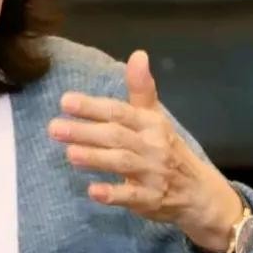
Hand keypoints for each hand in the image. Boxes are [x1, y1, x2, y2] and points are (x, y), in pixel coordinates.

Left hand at [47, 50, 243, 252]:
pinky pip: (131, 196)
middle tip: (54, 128)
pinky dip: (113, 194)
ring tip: (70, 153)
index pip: (119, 112)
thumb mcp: (156, 117)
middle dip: (85, 131)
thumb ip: (141, 88)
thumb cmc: (167, 149)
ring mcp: (153, 173)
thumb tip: (138, 53)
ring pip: (122, 163)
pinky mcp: (150, 199)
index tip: (65, 101)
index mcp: (151, 123)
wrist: (199, 192)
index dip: (93, 106)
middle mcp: (153, 145)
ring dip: (96, 158)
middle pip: (116, 136)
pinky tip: (93, 191)